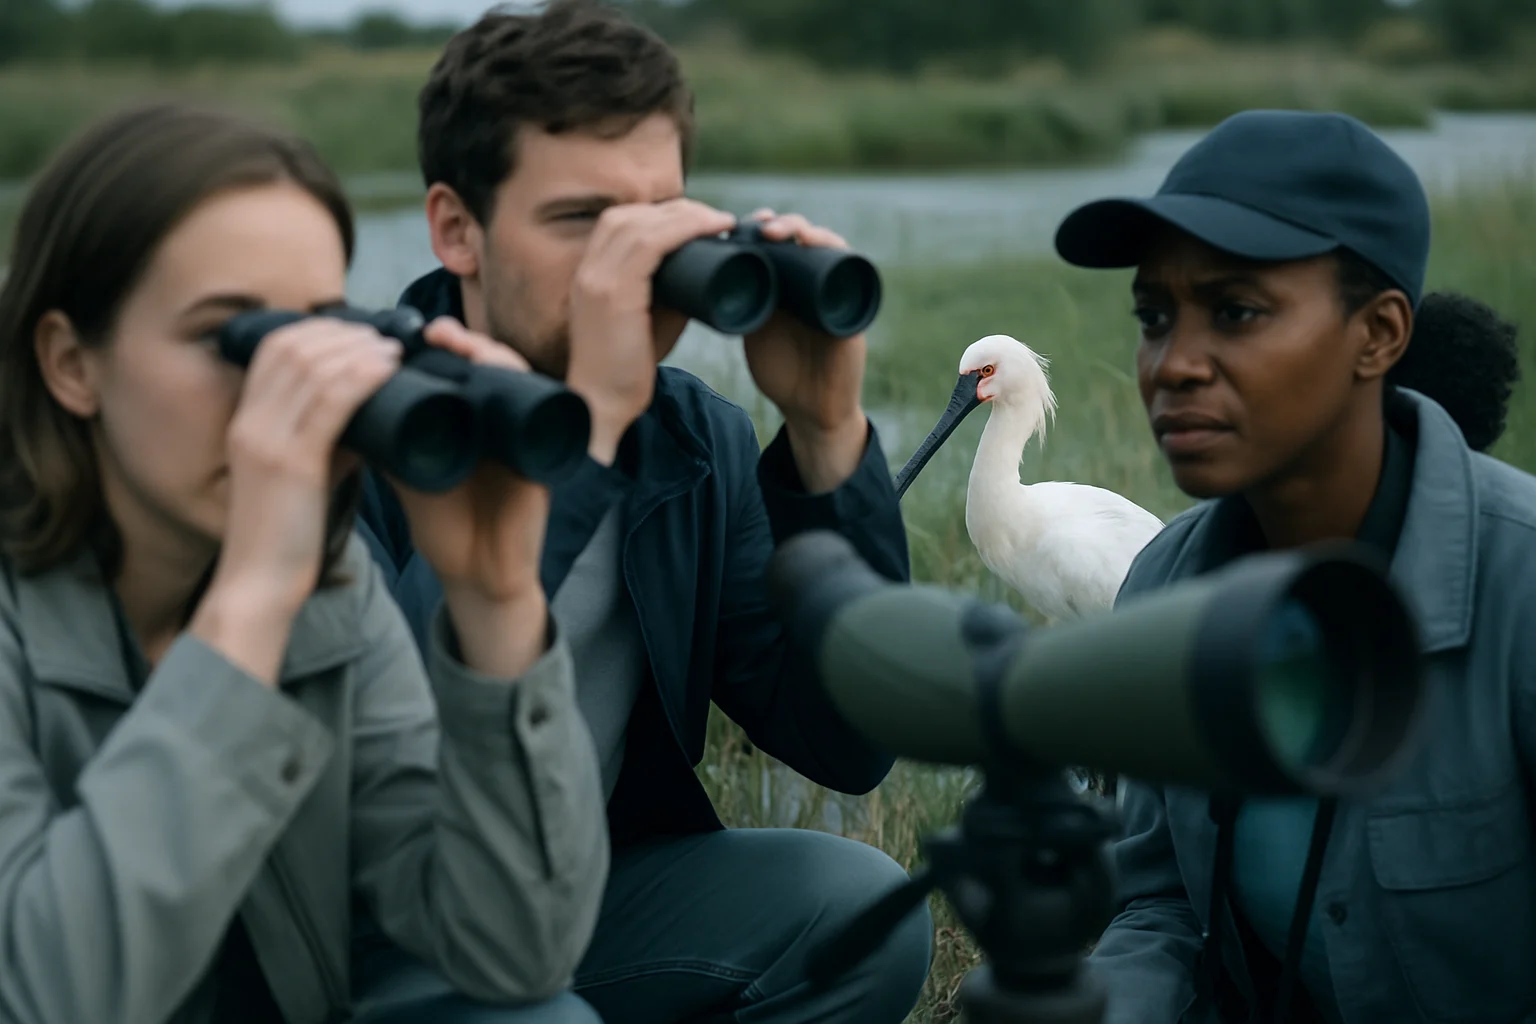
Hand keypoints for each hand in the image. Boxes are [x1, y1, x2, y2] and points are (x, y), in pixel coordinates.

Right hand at [195, 317, 403, 682]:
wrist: (259, 586)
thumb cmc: (285, 536)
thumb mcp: (302, 476)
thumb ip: (326, 443)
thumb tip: (364, 418)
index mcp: (245, 422)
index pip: (274, 350)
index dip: (317, 331)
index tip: (356, 333)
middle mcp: (250, 422)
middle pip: (292, 348)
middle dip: (341, 332)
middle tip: (382, 334)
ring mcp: (267, 441)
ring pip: (312, 368)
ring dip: (357, 349)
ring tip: (392, 348)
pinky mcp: (291, 463)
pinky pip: (329, 403)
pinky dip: (361, 377)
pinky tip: (387, 369)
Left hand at [390, 318, 554, 677]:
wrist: (477, 574)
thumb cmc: (446, 524)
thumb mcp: (404, 473)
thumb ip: (381, 440)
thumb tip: (336, 402)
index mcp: (466, 420)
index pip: (457, 367)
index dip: (437, 346)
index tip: (407, 336)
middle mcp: (497, 420)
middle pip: (488, 362)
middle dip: (463, 341)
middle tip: (434, 332)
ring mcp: (520, 434)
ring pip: (514, 376)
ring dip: (490, 354)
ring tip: (459, 344)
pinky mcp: (540, 454)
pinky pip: (540, 407)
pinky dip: (521, 384)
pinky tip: (499, 371)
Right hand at [566, 197, 736, 464]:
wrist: (602, 407)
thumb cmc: (627, 371)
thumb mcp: (650, 322)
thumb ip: (669, 293)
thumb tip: (704, 271)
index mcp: (589, 274)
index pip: (619, 223)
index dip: (659, 215)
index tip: (695, 221)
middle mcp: (587, 270)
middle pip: (629, 215)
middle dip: (674, 209)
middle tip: (712, 218)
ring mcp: (596, 280)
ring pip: (641, 224)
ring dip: (684, 215)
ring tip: (719, 222)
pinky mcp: (612, 294)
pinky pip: (650, 244)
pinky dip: (683, 230)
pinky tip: (710, 229)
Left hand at [741, 209, 870, 492]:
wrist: (810, 410)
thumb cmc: (782, 372)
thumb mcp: (754, 332)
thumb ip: (740, 308)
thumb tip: (707, 281)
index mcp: (789, 285)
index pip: (781, 243)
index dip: (764, 225)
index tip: (741, 222)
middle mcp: (815, 283)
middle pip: (805, 237)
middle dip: (785, 224)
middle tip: (762, 225)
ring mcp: (836, 294)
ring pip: (831, 247)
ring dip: (812, 233)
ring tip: (791, 232)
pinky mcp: (853, 311)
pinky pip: (853, 276)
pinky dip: (840, 256)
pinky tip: (824, 245)